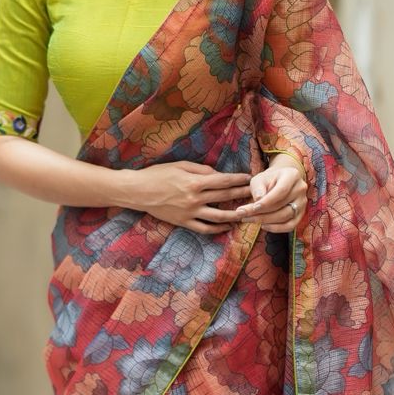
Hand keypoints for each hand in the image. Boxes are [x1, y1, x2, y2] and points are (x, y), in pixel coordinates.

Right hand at [123, 160, 254, 232]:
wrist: (137, 192)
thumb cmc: (157, 174)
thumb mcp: (179, 165)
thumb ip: (200, 169)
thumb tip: (217, 174)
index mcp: (194, 182)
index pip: (223, 181)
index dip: (238, 180)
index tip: (249, 178)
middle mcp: (194, 199)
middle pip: (224, 197)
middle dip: (242, 194)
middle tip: (256, 194)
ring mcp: (190, 213)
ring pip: (218, 216)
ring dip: (234, 215)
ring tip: (246, 213)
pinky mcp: (184, 222)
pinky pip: (204, 228)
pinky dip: (217, 229)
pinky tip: (226, 226)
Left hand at [226, 154, 305, 231]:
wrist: (280, 180)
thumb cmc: (268, 179)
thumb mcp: (259, 179)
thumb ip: (258, 188)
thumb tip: (258, 200)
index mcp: (292, 175)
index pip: (281, 191)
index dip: (267, 202)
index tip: (252, 208)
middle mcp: (300, 189)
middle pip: (282, 205)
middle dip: (261, 213)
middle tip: (243, 215)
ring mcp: (302, 202)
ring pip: (285, 217)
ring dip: (266, 221)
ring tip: (249, 219)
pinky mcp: (301, 214)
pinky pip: (290, 226)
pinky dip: (276, 228)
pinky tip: (263, 226)